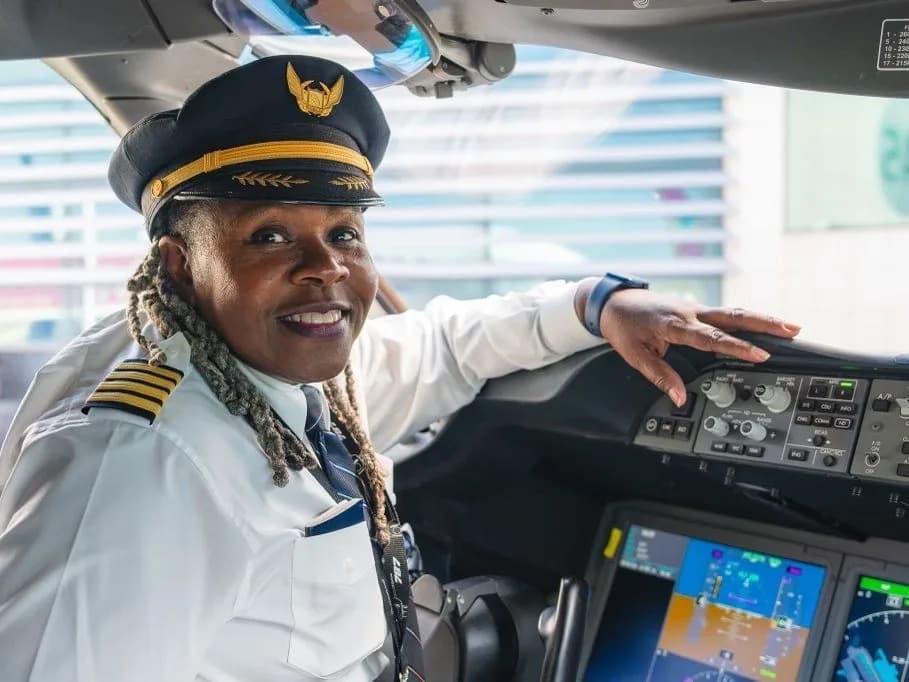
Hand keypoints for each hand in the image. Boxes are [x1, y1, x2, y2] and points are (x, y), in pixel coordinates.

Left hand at [576, 282, 799, 406]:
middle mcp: (689, 312)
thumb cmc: (623, 327)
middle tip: (792, 329)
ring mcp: (694, 308)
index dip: (737, 346)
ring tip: (790, 326)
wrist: (611, 302)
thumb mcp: (635, 356)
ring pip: (733, 313)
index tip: (759, 354)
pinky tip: (763, 325)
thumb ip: (660, 376)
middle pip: (733, 317)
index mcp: (674, 324)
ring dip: (762, 319)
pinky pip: (724, 314)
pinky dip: (746, 319)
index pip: (711, 337)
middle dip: (764, 323)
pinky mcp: (696, 309)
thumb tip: (679, 398)